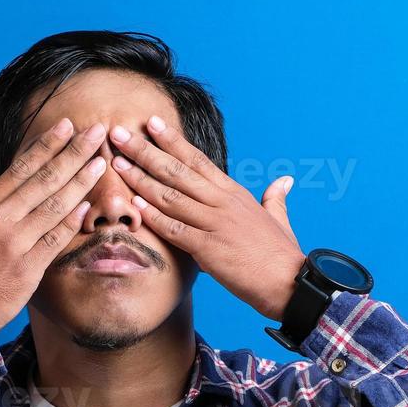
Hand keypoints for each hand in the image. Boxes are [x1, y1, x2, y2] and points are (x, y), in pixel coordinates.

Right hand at [0, 119, 108, 334]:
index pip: (20, 168)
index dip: (46, 145)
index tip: (66, 127)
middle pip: (43, 179)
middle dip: (73, 153)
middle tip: (95, 132)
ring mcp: (14, 243)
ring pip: (54, 205)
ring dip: (80, 182)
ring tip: (100, 163)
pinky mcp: (27, 268)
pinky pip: (55, 239)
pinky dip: (72, 222)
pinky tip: (89, 205)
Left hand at [108, 117, 305, 320]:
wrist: (291, 283)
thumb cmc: (282, 254)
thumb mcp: (278, 218)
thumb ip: (275, 197)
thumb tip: (284, 181)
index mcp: (234, 193)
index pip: (197, 159)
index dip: (172, 140)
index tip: (151, 123)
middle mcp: (222, 203)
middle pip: (177, 170)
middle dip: (145, 151)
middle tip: (119, 133)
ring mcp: (215, 224)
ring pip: (171, 196)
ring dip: (140, 179)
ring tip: (117, 163)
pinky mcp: (209, 249)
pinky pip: (175, 229)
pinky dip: (154, 217)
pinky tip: (134, 205)